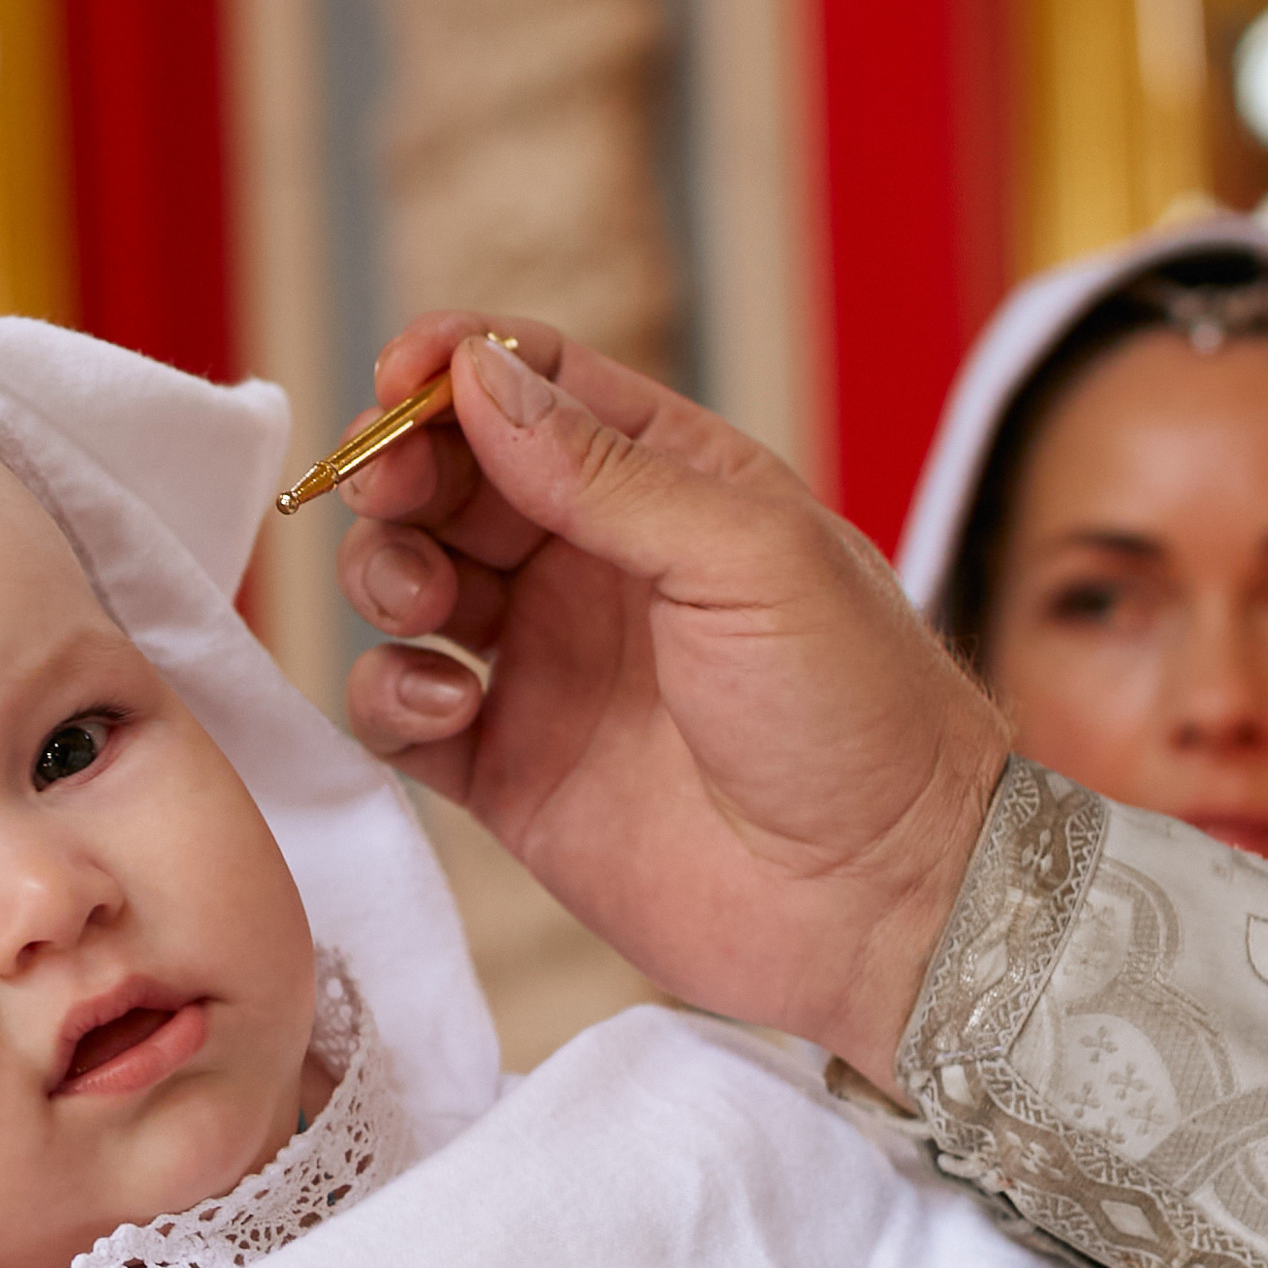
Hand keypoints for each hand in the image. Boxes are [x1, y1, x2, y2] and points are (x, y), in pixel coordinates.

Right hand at [337, 314, 1010, 1086]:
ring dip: (389, 573)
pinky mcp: (504, 768)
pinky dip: (390, 693)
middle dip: (401, 470)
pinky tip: (448, 708)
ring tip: (431, 609)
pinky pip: (399, 707)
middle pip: (449, 477)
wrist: (879, 903)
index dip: (453, 364)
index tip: (397, 372)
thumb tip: (477, 377)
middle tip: (388, 491)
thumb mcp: (748, 557)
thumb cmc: (856, 716)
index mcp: (665, 486)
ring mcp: (542, 665)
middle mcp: (591, 565)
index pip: (534, 387)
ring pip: (409, 580)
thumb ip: (605, 472)